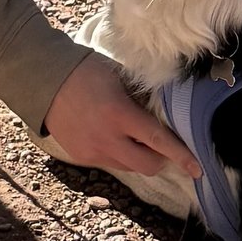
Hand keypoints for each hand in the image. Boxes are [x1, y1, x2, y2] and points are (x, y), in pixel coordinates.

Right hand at [43, 51, 198, 180]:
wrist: (45, 82)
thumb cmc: (86, 72)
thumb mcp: (119, 78)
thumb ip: (140, 99)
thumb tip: (164, 112)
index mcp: (119, 115)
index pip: (158, 141)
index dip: (181, 156)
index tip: (197, 168)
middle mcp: (107, 139)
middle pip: (147, 165)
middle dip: (161, 159)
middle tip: (162, 145)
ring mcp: (93, 151)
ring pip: (129, 167)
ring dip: (139, 157)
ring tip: (133, 136)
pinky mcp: (82, 157)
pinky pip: (110, 163)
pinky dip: (119, 154)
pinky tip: (112, 135)